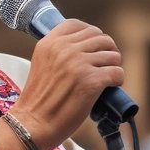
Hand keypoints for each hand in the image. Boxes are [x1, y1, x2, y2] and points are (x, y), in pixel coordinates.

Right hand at [8, 20, 123, 149]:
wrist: (32, 125)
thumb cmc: (38, 101)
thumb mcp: (41, 65)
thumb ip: (58, 52)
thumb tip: (86, 48)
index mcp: (49, 43)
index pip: (78, 25)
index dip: (91, 35)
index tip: (94, 47)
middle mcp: (64, 49)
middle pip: (100, 37)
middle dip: (107, 50)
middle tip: (105, 65)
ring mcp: (78, 64)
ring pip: (112, 54)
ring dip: (113, 66)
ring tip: (107, 78)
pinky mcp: (91, 81)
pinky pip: (117, 72)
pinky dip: (117, 80)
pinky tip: (110, 87)